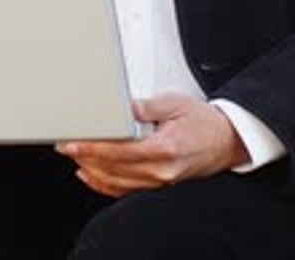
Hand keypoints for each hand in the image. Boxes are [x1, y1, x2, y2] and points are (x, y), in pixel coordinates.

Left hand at [56, 93, 249, 197]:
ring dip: (92, 171)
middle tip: (66, 146)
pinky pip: (126, 190)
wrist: (228, 141)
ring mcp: (159, 181)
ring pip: (116, 182)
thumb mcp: (176, 104)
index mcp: (163, 149)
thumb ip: (147, 107)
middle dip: (86, 157)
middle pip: (112, 169)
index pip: (118, 152)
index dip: (92, 147)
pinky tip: (92, 176)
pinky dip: (105, 185)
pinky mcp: (159, 185)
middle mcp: (160, 171)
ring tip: (75, 158)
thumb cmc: (205, 122)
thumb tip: (125, 107)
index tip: (75, 142)